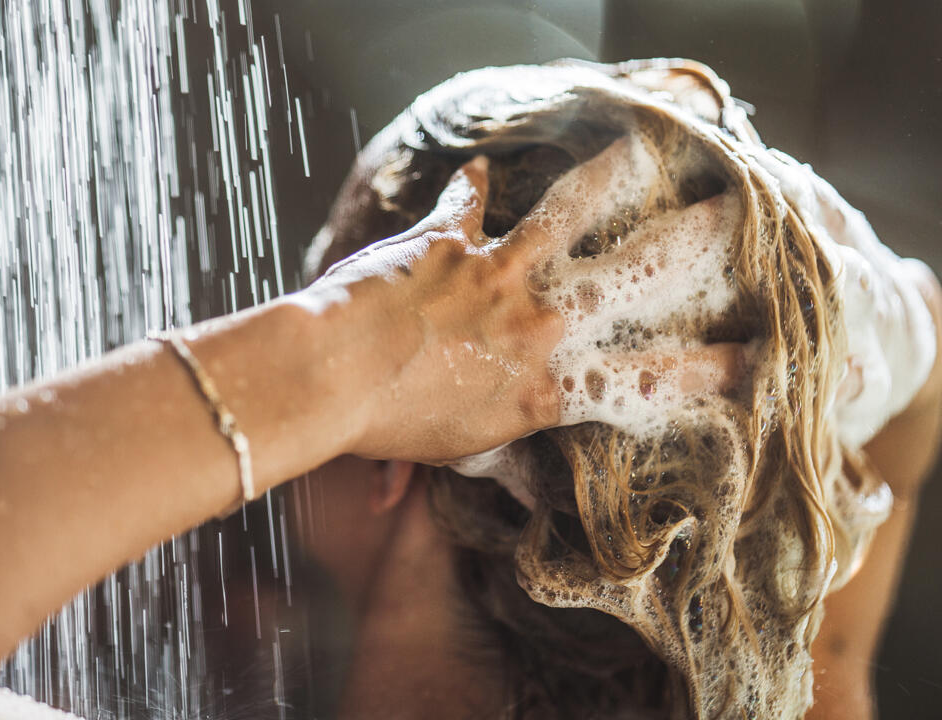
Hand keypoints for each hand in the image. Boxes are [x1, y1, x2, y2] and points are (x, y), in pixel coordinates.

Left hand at [309, 135, 744, 465]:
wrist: (331, 380)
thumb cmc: (390, 429)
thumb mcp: (460, 455)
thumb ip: (503, 458)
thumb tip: (525, 490)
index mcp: (545, 387)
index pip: (646, 379)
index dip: (709, 368)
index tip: (756, 356)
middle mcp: (537, 324)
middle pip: (635, 276)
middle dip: (693, 244)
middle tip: (732, 218)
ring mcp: (498, 274)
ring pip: (571, 211)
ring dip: (609, 177)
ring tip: (640, 151)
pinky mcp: (451, 240)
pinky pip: (466, 201)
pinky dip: (469, 186)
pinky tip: (476, 166)